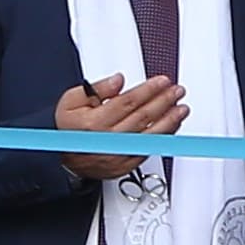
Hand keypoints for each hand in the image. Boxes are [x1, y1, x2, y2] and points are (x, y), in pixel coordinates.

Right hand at [54, 73, 186, 174]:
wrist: (62, 159)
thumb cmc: (66, 128)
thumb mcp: (71, 101)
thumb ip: (96, 89)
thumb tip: (118, 80)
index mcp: (95, 122)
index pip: (128, 102)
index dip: (148, 90)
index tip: (162, 81)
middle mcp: (109, 139)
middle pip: (143, 117)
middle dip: (164, 101)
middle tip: (177, 90)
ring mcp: (119, 153)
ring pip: (150, 135)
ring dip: (170, 120)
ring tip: (182, 108)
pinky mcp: (126, 164)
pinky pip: (149, 149)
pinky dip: (164, 137)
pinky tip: (172, 126)